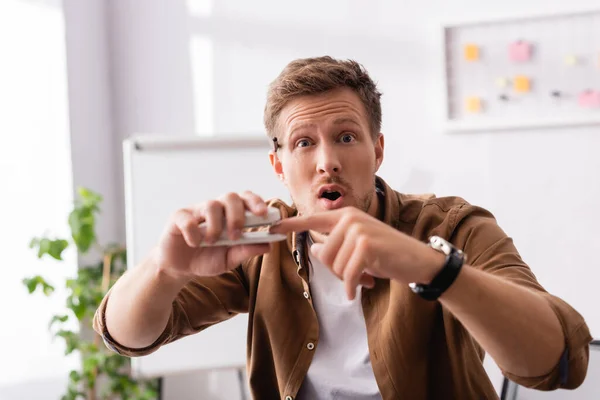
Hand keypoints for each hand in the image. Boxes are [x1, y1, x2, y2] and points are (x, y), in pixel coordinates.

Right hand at [153, 191, 271, 279]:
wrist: (181, 268)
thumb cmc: (208, 258)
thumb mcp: (230, 258)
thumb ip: (247, 250)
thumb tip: (269, 245)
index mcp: (232, 214)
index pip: (247, 199)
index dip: (257, 203)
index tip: (265, 214)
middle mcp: (216, 209)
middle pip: (231, 197)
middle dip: (237, 216)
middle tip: (236, 236)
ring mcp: (197, 211)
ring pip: (211, 205)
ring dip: (215, 226)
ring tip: (212, 242)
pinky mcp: (179, 217)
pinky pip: (188, 218)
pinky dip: (193, 232)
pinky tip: (193, 243)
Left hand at [269, 207, 444, 299]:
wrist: (417, 261)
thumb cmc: (386, 255)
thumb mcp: (357, 249)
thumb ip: (334, 246)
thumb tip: (314, 248)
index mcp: (345, 216)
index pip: (312, 219)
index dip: (290, 225)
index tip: (271, 227)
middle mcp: (350, 218)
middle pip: (324, 254)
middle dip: (338, 271)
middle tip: (357, 273)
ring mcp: (358, 229)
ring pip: (335, 266)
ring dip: (349, 278)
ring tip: (366, 275)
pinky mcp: (367, 244)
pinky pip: (348, 273)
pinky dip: (353, 285)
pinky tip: (362, 287)